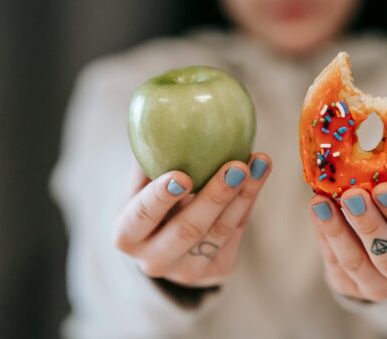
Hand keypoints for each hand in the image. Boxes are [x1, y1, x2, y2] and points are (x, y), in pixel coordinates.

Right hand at [114, 153, 271, 286]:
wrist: (166, 244)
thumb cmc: (150, 201)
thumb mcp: (140, 185)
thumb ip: (148, 159)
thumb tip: (161, 115)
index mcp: (127, 236)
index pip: (142, 217)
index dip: (160, 197)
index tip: (182, 175)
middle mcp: (154, 261)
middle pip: (188, 229)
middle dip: (215, 196)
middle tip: (236, 166)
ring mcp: (187, 272)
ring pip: (220, 232)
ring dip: (243, 195)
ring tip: (259, 163)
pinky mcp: (218, 271)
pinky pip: (236, 232)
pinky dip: (248, 200)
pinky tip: (259, 174)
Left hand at [309, 183, 386, 301]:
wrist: (382, 255)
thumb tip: (367, 158)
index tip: (384, 188)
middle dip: (369, 223)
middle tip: (352, 195)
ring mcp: (379, 287)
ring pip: (356, 262)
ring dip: (337, 230)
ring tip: (321, 202)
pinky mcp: (349, 289)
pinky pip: (334, 261)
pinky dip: (323, 234)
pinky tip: (317, 211)